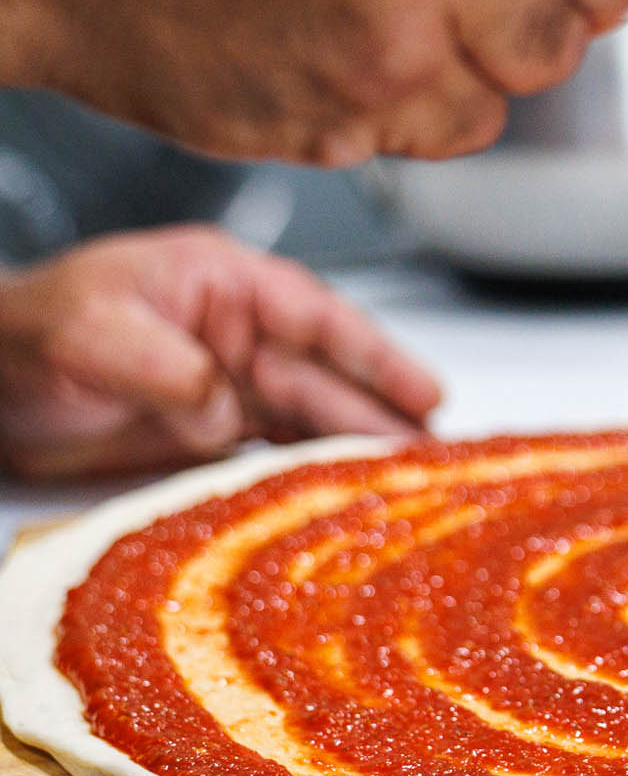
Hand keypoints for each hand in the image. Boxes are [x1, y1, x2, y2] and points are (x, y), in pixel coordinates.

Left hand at [0, 226, 442, 479]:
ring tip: (412, 477)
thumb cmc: (19, 338)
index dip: (376, 355)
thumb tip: (222, 407)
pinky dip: (315, 469)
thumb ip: (161, 364)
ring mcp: (228, 381)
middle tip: (438, 452)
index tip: (423, 390)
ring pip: (311, 415)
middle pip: (328, 374)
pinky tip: (347, 491)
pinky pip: (277, 449)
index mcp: (218, 284)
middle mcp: (234, 331)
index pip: (315, 316)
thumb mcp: (85, 333)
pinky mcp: (213, 429)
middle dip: (385, 411)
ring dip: (360, 445)